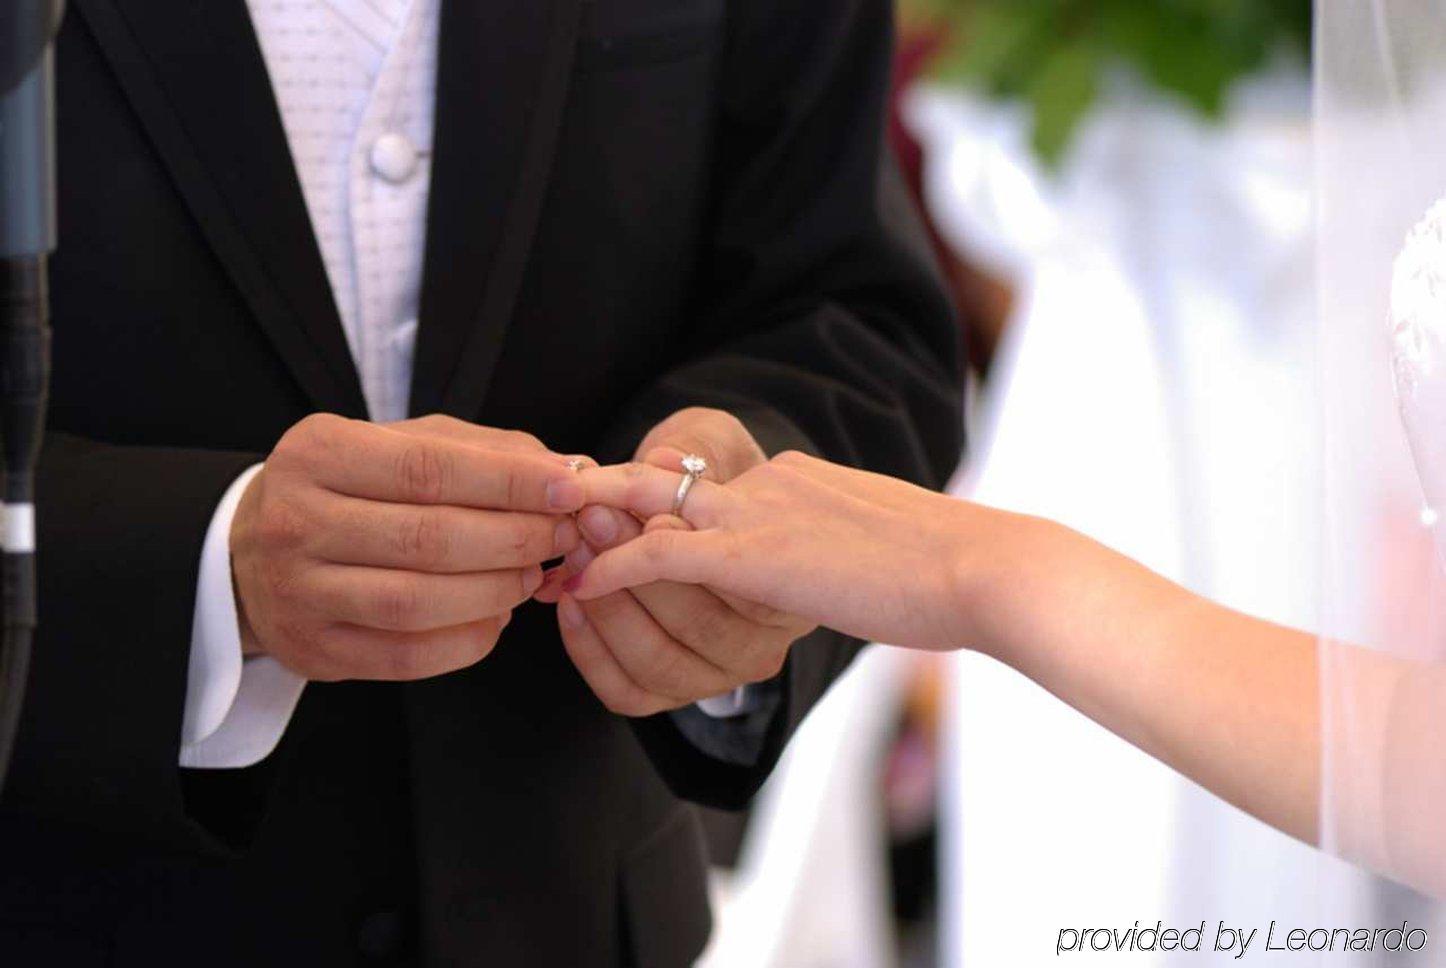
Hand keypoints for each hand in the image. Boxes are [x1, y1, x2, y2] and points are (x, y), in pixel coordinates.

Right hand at [231, 413, 585, 680]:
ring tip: (530, 574)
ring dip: (496, 590)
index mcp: (318, 453)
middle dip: (515, 538)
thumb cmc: (350, 488)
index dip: (509, 482)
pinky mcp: (314, 650)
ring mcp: (299, 593)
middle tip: (561, 535)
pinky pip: (408, 656)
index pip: (428, 468)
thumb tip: (563, 468)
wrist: (251, 553)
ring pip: (418, 602)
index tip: (569, 488)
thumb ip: (481, 449)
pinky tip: (496, 616)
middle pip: (429, 538)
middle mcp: (297, 522)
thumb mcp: (399, 444)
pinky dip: (468, 639)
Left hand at [536, 408, 814, 715]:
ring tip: (575, 551)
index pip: (728, 576)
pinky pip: (625, 689)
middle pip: (694, 623)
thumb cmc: (713, 483)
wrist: (697, 518)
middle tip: (588, 520)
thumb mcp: (720, 448)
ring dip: (605, 605)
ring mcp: (717, 678)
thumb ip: (698, 457)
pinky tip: (570, 598)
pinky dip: (589, 647)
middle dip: (627, 566)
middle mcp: (761, 647)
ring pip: (656, 659)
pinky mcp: (672, 695)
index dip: (665, 542)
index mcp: (787, 592)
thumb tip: (663, 461)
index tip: (617, 503)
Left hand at [565, 450, 1029, 651]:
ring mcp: (759, 515)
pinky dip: (613, 568)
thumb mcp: (875, 546)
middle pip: (664, 481)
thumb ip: (830, 544)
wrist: (977, 566)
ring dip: (595, 532)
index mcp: (796, 479)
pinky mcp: (755, 555)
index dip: (652, 497)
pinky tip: (578, 587)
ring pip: (649, 509)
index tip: (614, 514)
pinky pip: (661, 555)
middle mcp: (769, 484)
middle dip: (604, 497)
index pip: (707, 485)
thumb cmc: (943, 570)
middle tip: (557, 514)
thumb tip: (820, 563)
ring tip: (551, 552)